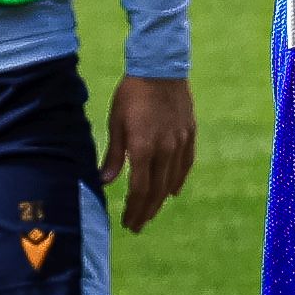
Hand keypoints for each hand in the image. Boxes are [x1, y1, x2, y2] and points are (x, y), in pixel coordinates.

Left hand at [101, 76, 198, 230]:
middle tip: (136, 226)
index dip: (133, 209)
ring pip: (171, 181)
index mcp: (143, 148)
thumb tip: (104, 182)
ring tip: (150, 213)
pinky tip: (172, 191)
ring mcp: (180, 143)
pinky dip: (178, 181)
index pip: (139, 189)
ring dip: (160, 201)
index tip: (126, 222)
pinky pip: (185, 165)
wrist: (160, 67)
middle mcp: (165, 150)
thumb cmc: (132, 94)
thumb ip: (113, 155)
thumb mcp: (116, 122)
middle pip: (156, 191)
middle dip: (145, 211)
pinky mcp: (189, 135)